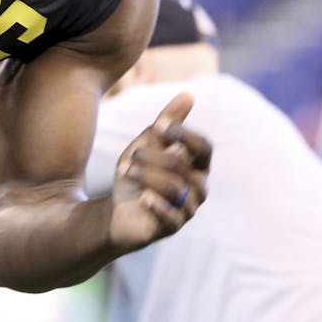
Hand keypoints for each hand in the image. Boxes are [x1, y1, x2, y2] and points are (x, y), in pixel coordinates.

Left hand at [108, 93, 210, 251]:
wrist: (117, 211)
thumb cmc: (138, 174)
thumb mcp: (146, 145)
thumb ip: (166, 123)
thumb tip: (188, 95)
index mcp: (197, 165)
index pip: (203, 147)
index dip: (184, 134)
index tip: (160, 126)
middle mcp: (198, 187)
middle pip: (182, 165)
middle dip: (153, 156)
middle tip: (132, 154)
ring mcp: (188, 209)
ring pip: (174, 188)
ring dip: (146, 175)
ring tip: (126, 170)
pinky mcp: (172, 227)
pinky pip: (171, 216)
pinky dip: (156, 204)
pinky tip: (142, 197)